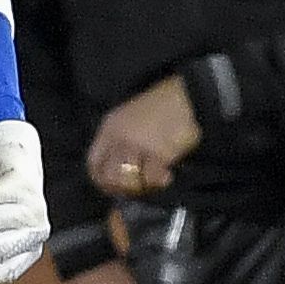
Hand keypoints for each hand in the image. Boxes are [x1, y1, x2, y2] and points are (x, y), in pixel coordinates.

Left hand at [84, 77, 200, 198]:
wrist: (190, 95)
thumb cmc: (165, 106)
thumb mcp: (133, 120)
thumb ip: (123, 142)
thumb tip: (123, 172)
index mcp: (110, 127)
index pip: (93, 163)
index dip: (102, 180)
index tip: (116, 188)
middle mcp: (119, 137)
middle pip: (108, 176)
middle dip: (121, 187)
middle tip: (138, 188)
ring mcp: (137, 145)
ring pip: (126, 180)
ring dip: (140, 186)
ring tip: (154, 180)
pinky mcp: (158, 153)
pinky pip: (151, 178)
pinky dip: (159, 181)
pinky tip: (167, 175)